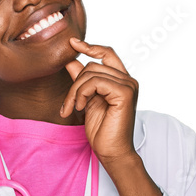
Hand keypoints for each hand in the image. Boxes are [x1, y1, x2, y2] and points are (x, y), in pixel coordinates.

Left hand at [61, 37, 139, 164]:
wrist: (112, 152)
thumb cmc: (102, 131)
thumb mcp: (87, 101)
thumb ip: (81, 81)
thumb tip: (71, 61)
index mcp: (121, 81)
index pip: (107, 53)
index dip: (90, 46)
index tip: (72, 43)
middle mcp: (128, 80)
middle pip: (92, 65)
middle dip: (74, 84)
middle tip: (67, 105)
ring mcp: (128, 85)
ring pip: (90, 73)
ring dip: (75, 91)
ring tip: (73, 108)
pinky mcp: (125, 92)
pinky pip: (94, 82)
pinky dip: (82, 93)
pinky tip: (81, 107)